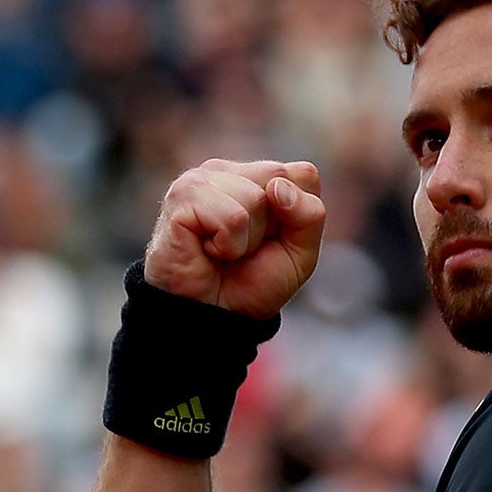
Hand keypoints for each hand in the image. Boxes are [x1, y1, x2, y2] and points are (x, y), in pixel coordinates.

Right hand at [144, 158, 325, 317]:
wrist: (213, 320)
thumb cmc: (251, 285)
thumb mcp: (300, 253)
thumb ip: (310, 214)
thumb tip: (278, 187)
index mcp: (254, 176)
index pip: (302, 174)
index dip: (296, 217)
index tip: (270, 241)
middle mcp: (226, 171)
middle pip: (278, 179)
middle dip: (270, 227)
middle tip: (244, 249)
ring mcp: (200, 179)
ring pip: (255, 198)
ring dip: (246, 240)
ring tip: (223, 252)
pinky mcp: (182, 198)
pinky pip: (232, 217)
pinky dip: (227, 245)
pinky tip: (207, 251)